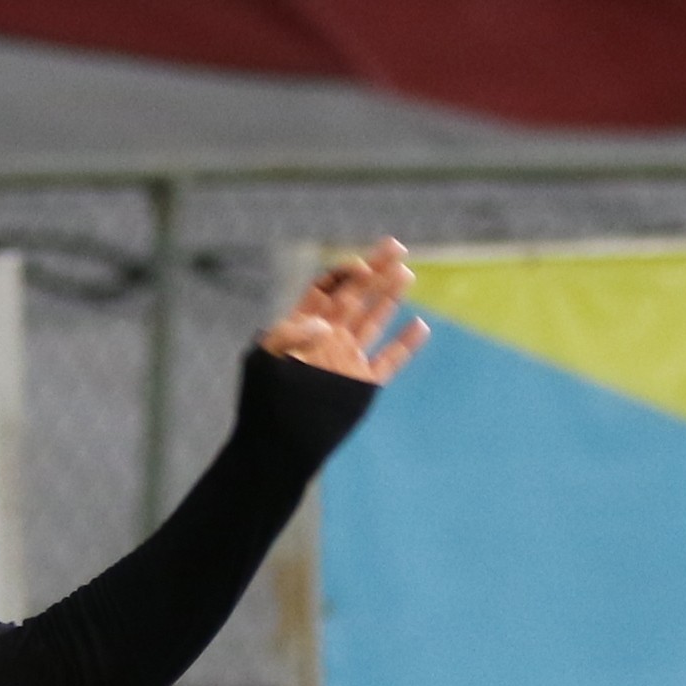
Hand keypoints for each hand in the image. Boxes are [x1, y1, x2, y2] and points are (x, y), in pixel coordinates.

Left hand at [259, 239, 425, 385]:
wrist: (277, 439)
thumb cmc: (265, 398)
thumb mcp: (265, 360)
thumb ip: (290, 337)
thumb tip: (324, 326)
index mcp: (305, 324)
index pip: (328, 287)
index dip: (345, 273)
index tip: (360, 266)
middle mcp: (329, 336)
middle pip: (356, 295)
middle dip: (376, 269)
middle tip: (396, 247)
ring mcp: (347, 358)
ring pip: (374, 321)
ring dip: (390, 297)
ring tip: (406, 273)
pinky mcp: (361, 383)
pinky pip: (388, 360)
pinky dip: (405, 344)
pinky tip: (420, 325)